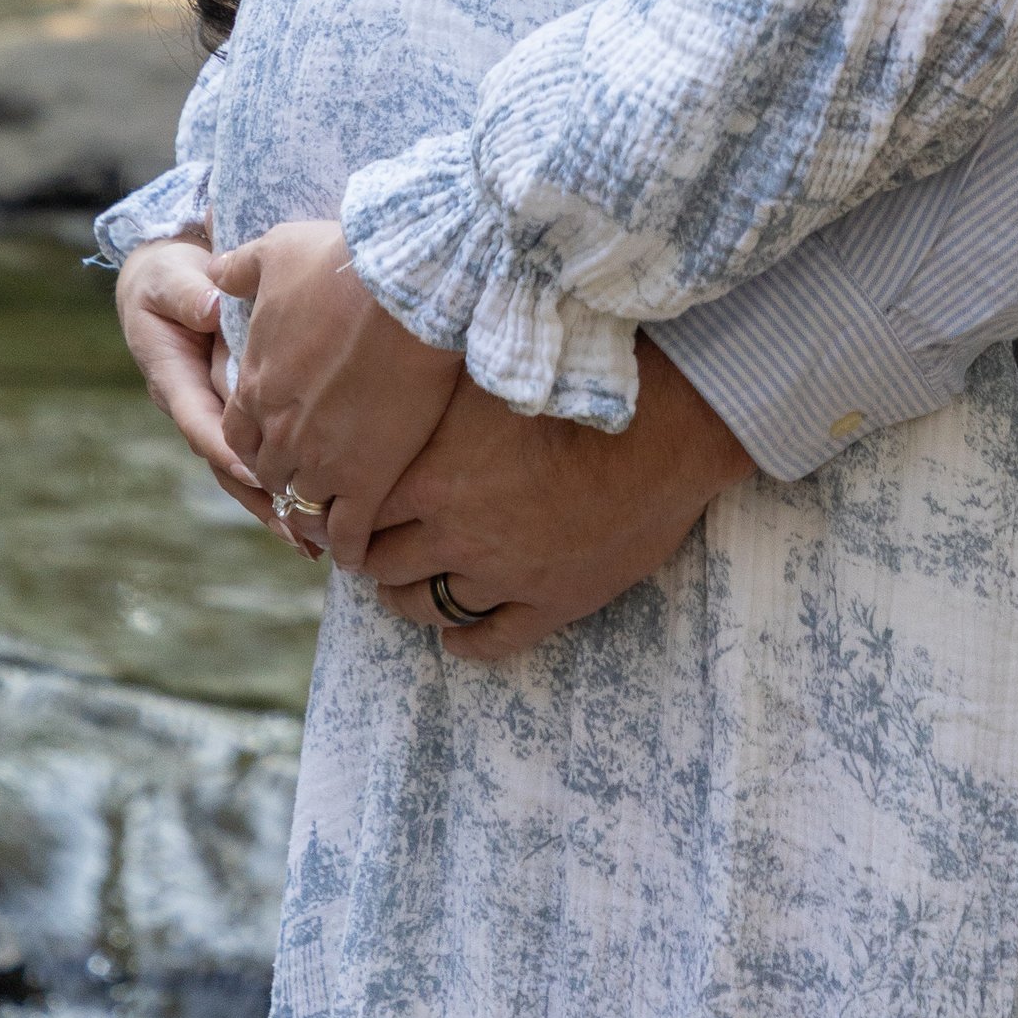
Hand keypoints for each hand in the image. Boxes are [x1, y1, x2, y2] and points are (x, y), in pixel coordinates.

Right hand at [114, 239, 295, 544]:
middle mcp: (196, 407)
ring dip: (277, 505)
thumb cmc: (169, 279)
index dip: (228, 449)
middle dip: (260, 499)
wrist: (171, 279)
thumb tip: (210, 309)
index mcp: (174, 380)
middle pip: (227, 464)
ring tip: (312, 543)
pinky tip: (317, 515)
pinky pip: (264, 455)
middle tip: (296, 531)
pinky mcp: (242, 416)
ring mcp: (218, 415)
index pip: (202, 421)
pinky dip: (287, 485)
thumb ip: (190, 295)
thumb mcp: (170, 280)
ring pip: (245, 472)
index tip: (257, 472)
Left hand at [212, 224, 463, 570]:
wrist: (405, 290)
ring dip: (315, 515)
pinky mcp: (366, 477)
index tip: (272, 444)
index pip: (237, 432)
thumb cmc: (341, 263)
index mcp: (256, 384)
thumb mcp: (276, 250)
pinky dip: (350, 545)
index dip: (254, 441)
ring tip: (330, 527)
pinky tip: (356, 554)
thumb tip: (216, 273)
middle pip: (271, 472)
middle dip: (286, 477)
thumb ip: (240, 269)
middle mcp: (279, 430)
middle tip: (308, 484)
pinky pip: (350, 529)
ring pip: (306, 505)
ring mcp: (322, 459)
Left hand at [358, 340, 756, 662]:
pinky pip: (493, 641)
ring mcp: (504, 577)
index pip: (363, 512)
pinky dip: (466, 643)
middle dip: (373, 560)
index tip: (354, 512)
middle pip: (386, 566)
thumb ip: (437, 390)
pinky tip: (456, 637)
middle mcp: (457, 534)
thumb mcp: (489, 374)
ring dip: (408, 602)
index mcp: (433, 478)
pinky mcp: (552, 603)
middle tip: (374, 552)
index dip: (353, 513)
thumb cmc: (575, 389)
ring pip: (430, 606)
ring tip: (405, 593)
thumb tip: (396, 374)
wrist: (664, 429)